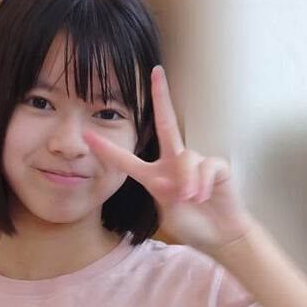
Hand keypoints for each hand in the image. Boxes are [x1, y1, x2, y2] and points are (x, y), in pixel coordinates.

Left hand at [83, 65, 250, 256]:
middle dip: (162, 96)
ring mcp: (196, 162)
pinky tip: (204, 196)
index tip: (88, 135)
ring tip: (191, 199)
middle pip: (166, 122)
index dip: (107, 150)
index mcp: (155, 175)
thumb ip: (165, 195)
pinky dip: (201, 184)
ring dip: (186, 182)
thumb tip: (167, 180)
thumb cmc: (192, 224)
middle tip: (156, 71)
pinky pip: (205, 166)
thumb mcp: (169, 212)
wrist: (219, 235)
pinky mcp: (216, 166)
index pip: (127, 160)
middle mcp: (174, 162)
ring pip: (186, 158)